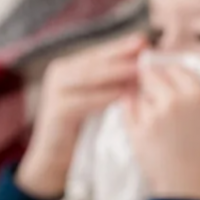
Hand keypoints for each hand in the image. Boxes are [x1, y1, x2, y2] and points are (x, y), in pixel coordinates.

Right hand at [18, 34, 146, 198]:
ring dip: (115, 73)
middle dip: (120, 55)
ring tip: (138, 70)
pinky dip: (103, 97)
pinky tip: (122, 96)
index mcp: (70, 67)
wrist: (56, 159)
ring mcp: (55, 92)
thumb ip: (114, 82)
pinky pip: (82, 102)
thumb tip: (144, 64)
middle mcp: (60, 74)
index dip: (121, 46)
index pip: (99, 52)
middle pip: (94, 61)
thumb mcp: (99, 99)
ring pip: (88, 77)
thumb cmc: (84, 127)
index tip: (144, 40)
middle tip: (143, 50)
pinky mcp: (55, 112)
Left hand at [125, 62, 199, 199]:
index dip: (171, 73)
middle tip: (153, 92)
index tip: (168, 79)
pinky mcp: (137, 131)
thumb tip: (175, 81)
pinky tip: (141, 121)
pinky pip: (127, 109)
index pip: (177, 68)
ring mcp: (154, 115)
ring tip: (154, 118)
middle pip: (154, 75)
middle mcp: (176, 99)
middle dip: (152, 81)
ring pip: (139, 93)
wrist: (199, 191)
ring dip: (143, 99)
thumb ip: (196, 98)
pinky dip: (131, 111)